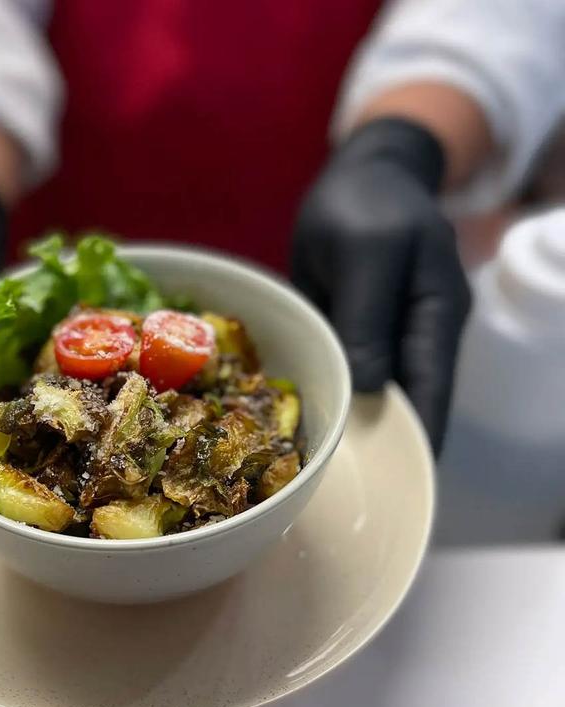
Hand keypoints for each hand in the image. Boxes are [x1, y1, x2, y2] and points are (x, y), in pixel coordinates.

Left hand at [291, 118, 470, 454]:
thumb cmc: (364, 203)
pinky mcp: (361, 331)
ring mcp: (389, 334)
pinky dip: (334, 396)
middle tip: (353, 490)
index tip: (400, 484)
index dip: (419, 439)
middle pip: (407, 399)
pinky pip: (348, 371)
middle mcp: (419, 333)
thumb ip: (368, 317)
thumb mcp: (365, 251)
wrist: (360, 175)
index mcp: (435, 314)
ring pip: (375, 391)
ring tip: (326, 471)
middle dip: (384, 441)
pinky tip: (310, 424)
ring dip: (354, 423)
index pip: (431, 391)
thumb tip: (369, 387)